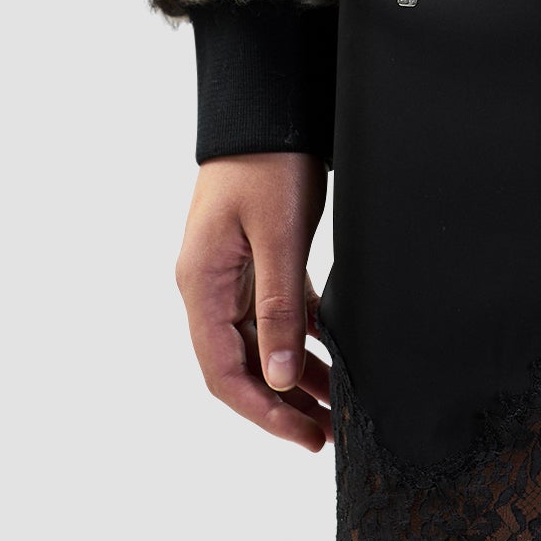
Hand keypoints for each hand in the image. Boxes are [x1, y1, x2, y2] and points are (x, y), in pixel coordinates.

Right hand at [175, 151, 331, 450]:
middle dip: (283, 404)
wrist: (267, 103)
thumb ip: (279, 307)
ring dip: (296, 375)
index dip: (262, 412)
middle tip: (328, 434)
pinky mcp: (256, 257)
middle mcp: (210, 285)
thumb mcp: (277, 235)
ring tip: (337, 406)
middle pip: (242, 364)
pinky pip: (277, 312)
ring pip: (262, 342)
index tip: (303, 437)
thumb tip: (281, 377)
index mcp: (203, 284)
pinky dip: (302, 336)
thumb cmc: (267, 161)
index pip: (224, 372)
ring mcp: (232, 272)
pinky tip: (332, 355)